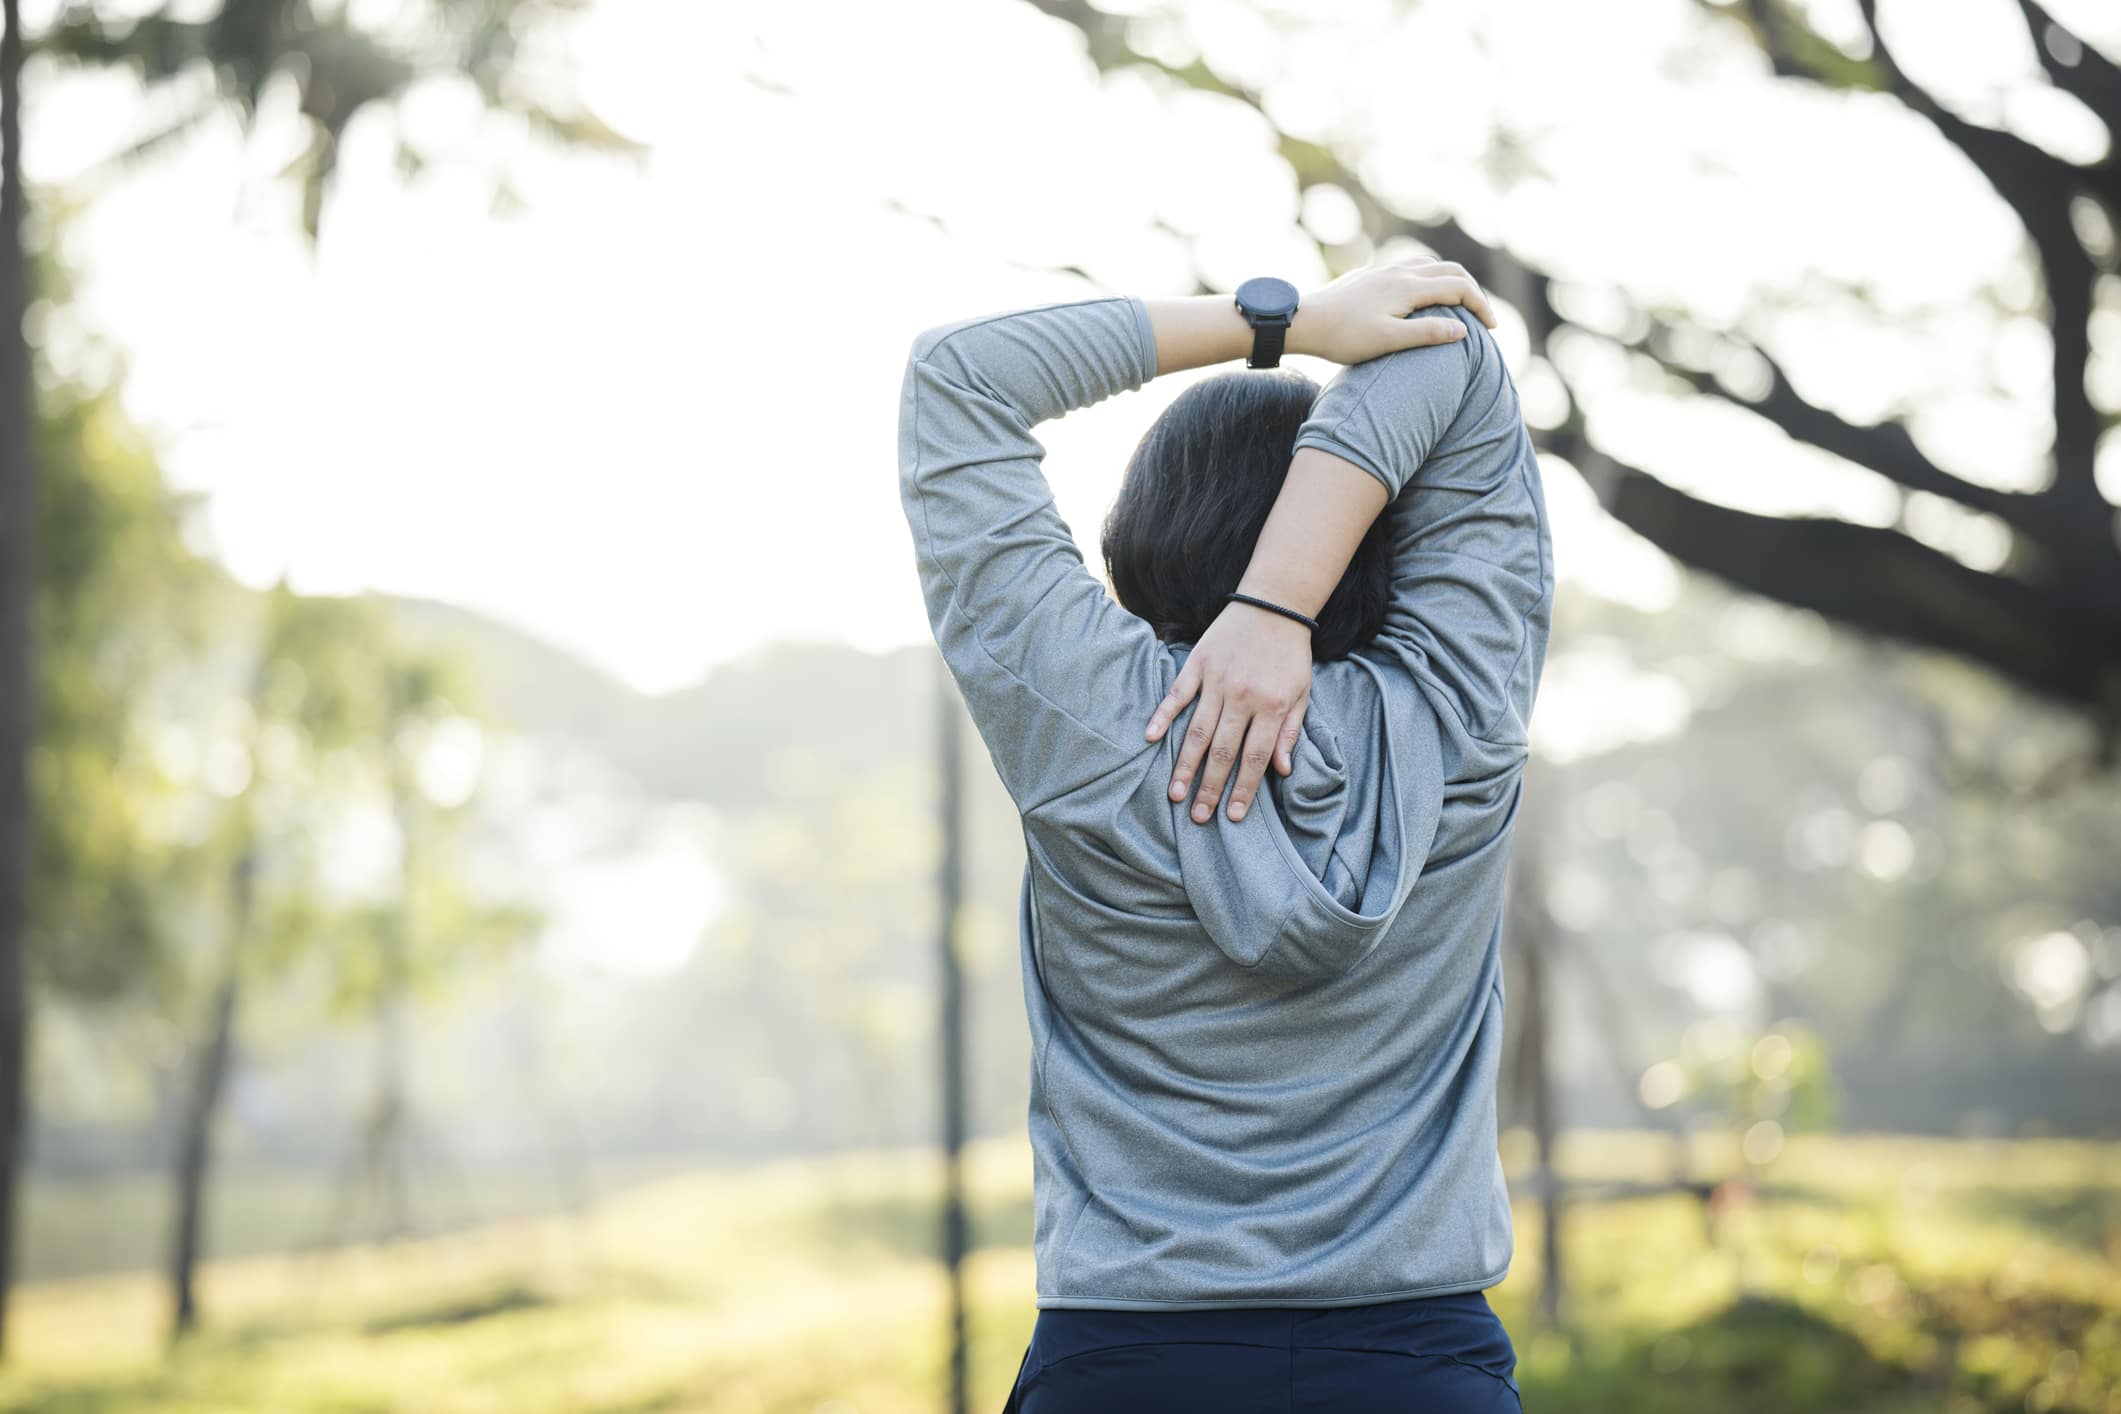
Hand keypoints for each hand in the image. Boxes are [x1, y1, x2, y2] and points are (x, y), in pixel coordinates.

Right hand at [1143, 599, 1314, 824]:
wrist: (1274, 606)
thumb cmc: (1290, 655)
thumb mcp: (1301, 694)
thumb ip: (1291, 732)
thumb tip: (1283, 770)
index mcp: (1272, 706)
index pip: (1255, 758)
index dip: (1244, 789)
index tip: (1232, 816)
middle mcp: (1243, 697)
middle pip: (1222, 752)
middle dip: (1210, 788)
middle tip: (1198, 816)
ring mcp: (1217, 681)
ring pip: (1197, 731)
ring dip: (1185, 765)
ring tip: (1175, 794)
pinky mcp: (1198, 664)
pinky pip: (1177, 695)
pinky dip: (1163, 716)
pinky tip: (1152, 738)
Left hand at [1288, 256, 1495, 364]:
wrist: (1303, 321)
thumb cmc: (1343, 337)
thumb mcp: (1388, 341)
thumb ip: (1427, 333)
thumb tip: (1463, 329)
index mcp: (1408, 287)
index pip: (1459, 287)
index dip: (1481, 306)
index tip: (1491, 329)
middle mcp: (1400, 271)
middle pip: (1450, 271)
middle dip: (1473, 291)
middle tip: (1483, 316)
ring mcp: (1384, 270)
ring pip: (1431, 266)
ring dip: (1452, 282)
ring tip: (1459, 305)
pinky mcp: (1371, 275)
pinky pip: (1412, 268)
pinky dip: (1431, 278)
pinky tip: (1424, 296)